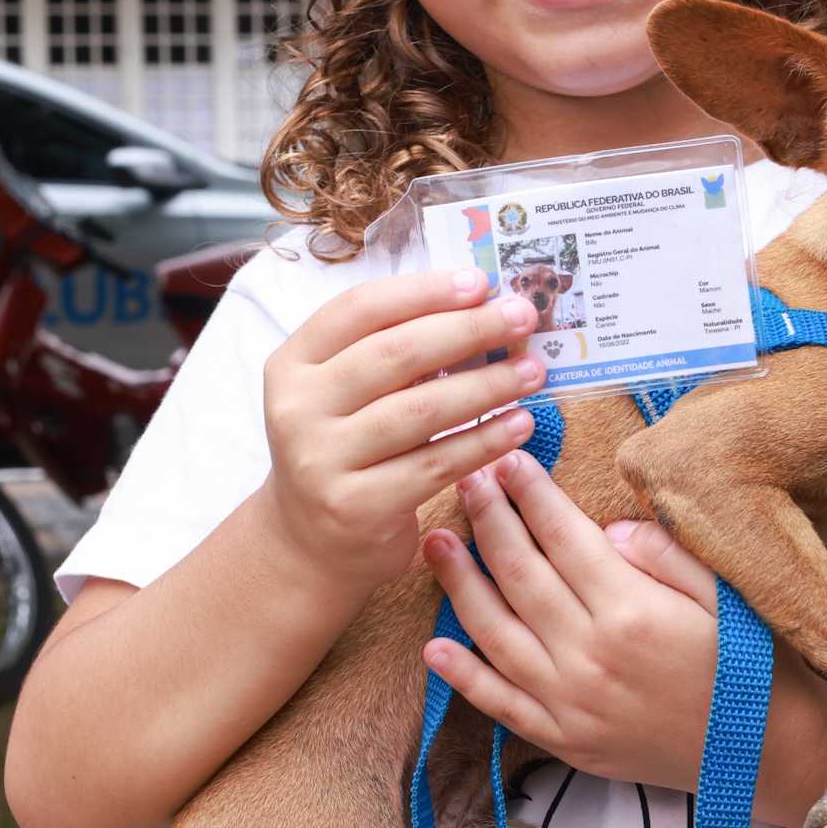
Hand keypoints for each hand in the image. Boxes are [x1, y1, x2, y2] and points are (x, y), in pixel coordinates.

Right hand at [258, 268, 545, 591]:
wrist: (308, 545)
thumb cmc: (345, 450)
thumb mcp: (346, 394)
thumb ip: (393, 351)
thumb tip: (480, 307)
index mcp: (293, 364)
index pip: (360, 309)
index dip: (423, 291)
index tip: (479, 282)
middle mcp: (298, 408)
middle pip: (396, 354)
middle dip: (469, 329)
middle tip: (523, 316)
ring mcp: (322, 460)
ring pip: (422, 411)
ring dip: (488, 385)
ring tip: (533, 370)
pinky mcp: (357, 507)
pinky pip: (436, 464)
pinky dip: (485, 440)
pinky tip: (519, 423)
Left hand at [424, 451, 719, 789]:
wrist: (764, 755)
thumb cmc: (750, 663)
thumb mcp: (723, 592)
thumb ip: (662, 553)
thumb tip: (603, 531)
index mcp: (630, 610)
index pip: (562, 535)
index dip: (531, 493)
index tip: (510, 459)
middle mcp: (589, 655)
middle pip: (518, 573)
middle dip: (488, 519)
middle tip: (467, 480)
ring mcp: (570, 703)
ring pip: (493, 633)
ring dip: (458, 584)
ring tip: (437, 542)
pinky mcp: (564, 740)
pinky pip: (499, 704)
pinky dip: (463, 675)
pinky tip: (434, 646)